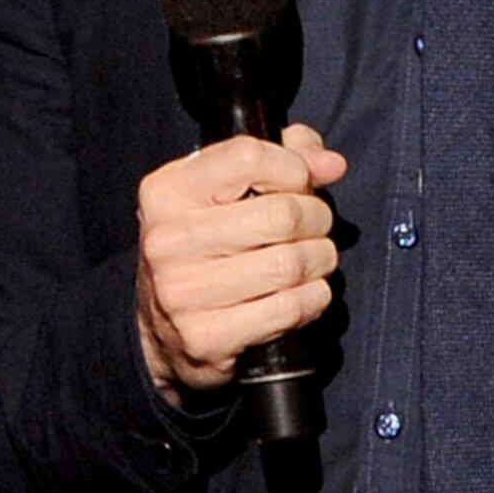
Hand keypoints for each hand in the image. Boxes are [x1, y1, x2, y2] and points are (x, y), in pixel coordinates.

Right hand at [137, 124, 347, 392]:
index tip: (298, 186)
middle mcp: (168, 239)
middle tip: (315, 229)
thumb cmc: (205, 247)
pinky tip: (301, 295)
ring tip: (312, 261)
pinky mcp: (205, 336)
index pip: (249, 156)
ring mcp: (182, 291)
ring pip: (292, 264)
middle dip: (318, 220)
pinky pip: (289, 308)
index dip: (293, 168)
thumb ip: (283, 160)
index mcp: (167, 191)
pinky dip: (312, 299)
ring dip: (320, 261)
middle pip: (282, 214)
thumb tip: (331, 165)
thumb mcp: (225, 191)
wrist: (161, 330)